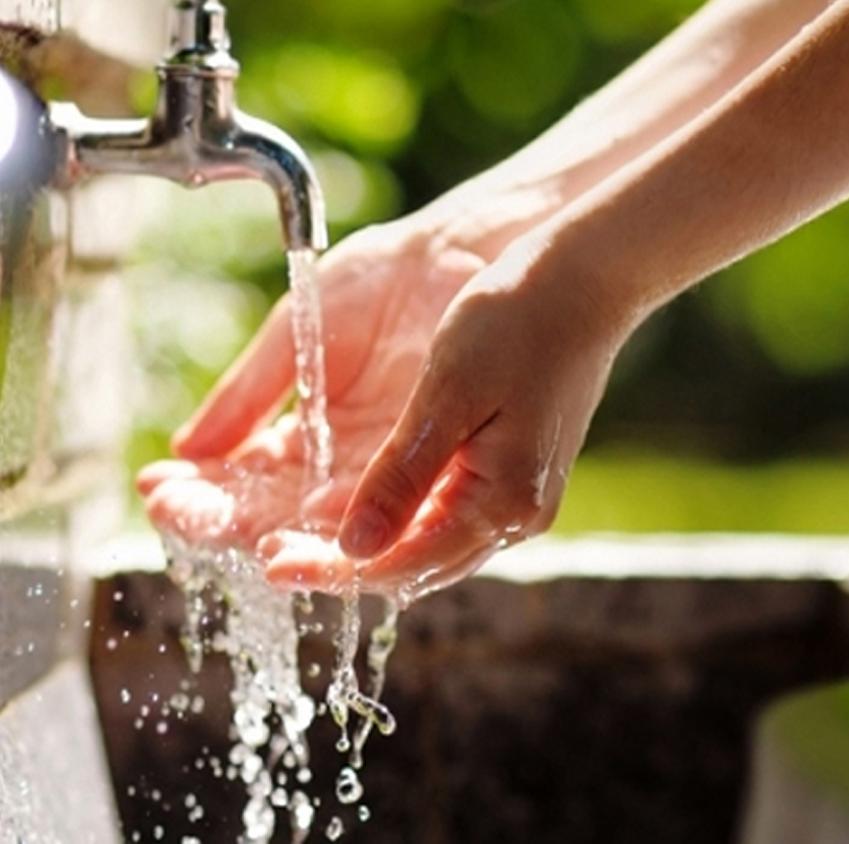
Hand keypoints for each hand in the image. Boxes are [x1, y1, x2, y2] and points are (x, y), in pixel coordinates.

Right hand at [139, 216, 488, 553]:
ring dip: (283, 535)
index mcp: (304, 436)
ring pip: (326, 527)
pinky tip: (309, 522)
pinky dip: (350, 523)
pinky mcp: (435, 471)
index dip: (198, 492)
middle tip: (182, 519)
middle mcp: (342, 469)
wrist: (458, 253)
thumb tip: (186, 452)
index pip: (241, 482)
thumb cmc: (381, 282)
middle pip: (274, 514)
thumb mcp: (298, 336)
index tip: (156, 492)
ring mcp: (387, 473)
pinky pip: (390, 512)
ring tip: (245, 536)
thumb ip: (246, 395)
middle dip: (224, 520)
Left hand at [260, 230, 629, 601]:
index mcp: (502, 503)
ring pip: (420, 544)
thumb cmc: (518, 321)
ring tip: (289, 535)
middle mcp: (511, 516)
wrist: (583, 279)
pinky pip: (435, 515)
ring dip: (357, 544)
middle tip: (265, 553)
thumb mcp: (447, 394)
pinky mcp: (504, 472)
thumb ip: (400, 476)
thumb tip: (353, 547)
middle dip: (335, 563)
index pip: (401, 564)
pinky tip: (344, 503)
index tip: (271, 563)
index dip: (331, 569)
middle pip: (408, 566)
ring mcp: (511, 497)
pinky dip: (386, 516)